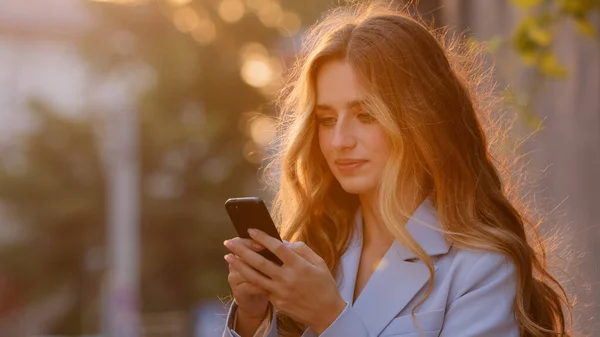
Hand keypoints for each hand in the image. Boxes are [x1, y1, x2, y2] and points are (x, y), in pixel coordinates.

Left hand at [224, 229, 346, 333]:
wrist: (326, 313)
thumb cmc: (324, 284)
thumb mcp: (318, 262)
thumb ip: (301, 249)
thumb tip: (283, 242)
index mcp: (299, 266)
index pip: (277, 248)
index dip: (262, 238)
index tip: (250, 230)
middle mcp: (287, 278)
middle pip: (260, 262)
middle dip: (242, 250)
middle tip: (229, 242)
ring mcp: (280, 291)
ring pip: (254, 277)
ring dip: (239, 266)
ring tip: (227, 256)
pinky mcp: (276, 302)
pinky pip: (261, 288)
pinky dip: (250, 279)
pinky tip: (241, 271)